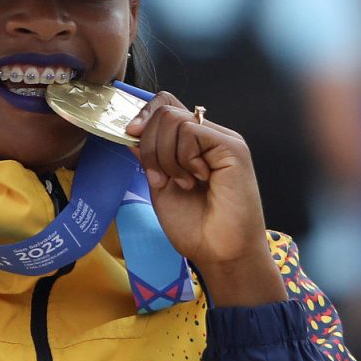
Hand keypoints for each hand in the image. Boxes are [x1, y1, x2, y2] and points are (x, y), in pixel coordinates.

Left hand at [125, 91, 285, 306]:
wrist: (221, 253)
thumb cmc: (196, 228)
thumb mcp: (160, 187)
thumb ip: (148, 158)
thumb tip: (130, 131)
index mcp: (192, 145)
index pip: (166, 106)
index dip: (143, 115)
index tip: (129, 136)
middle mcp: (208, 137)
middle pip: (165, 110)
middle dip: (149, 144)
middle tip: (160, 178)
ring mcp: (221, 140)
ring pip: (173, 119)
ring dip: (165, 156)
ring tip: (182, 183)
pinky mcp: (232, 147)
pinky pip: (191, 132)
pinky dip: (183, 158)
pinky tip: (196, 179)